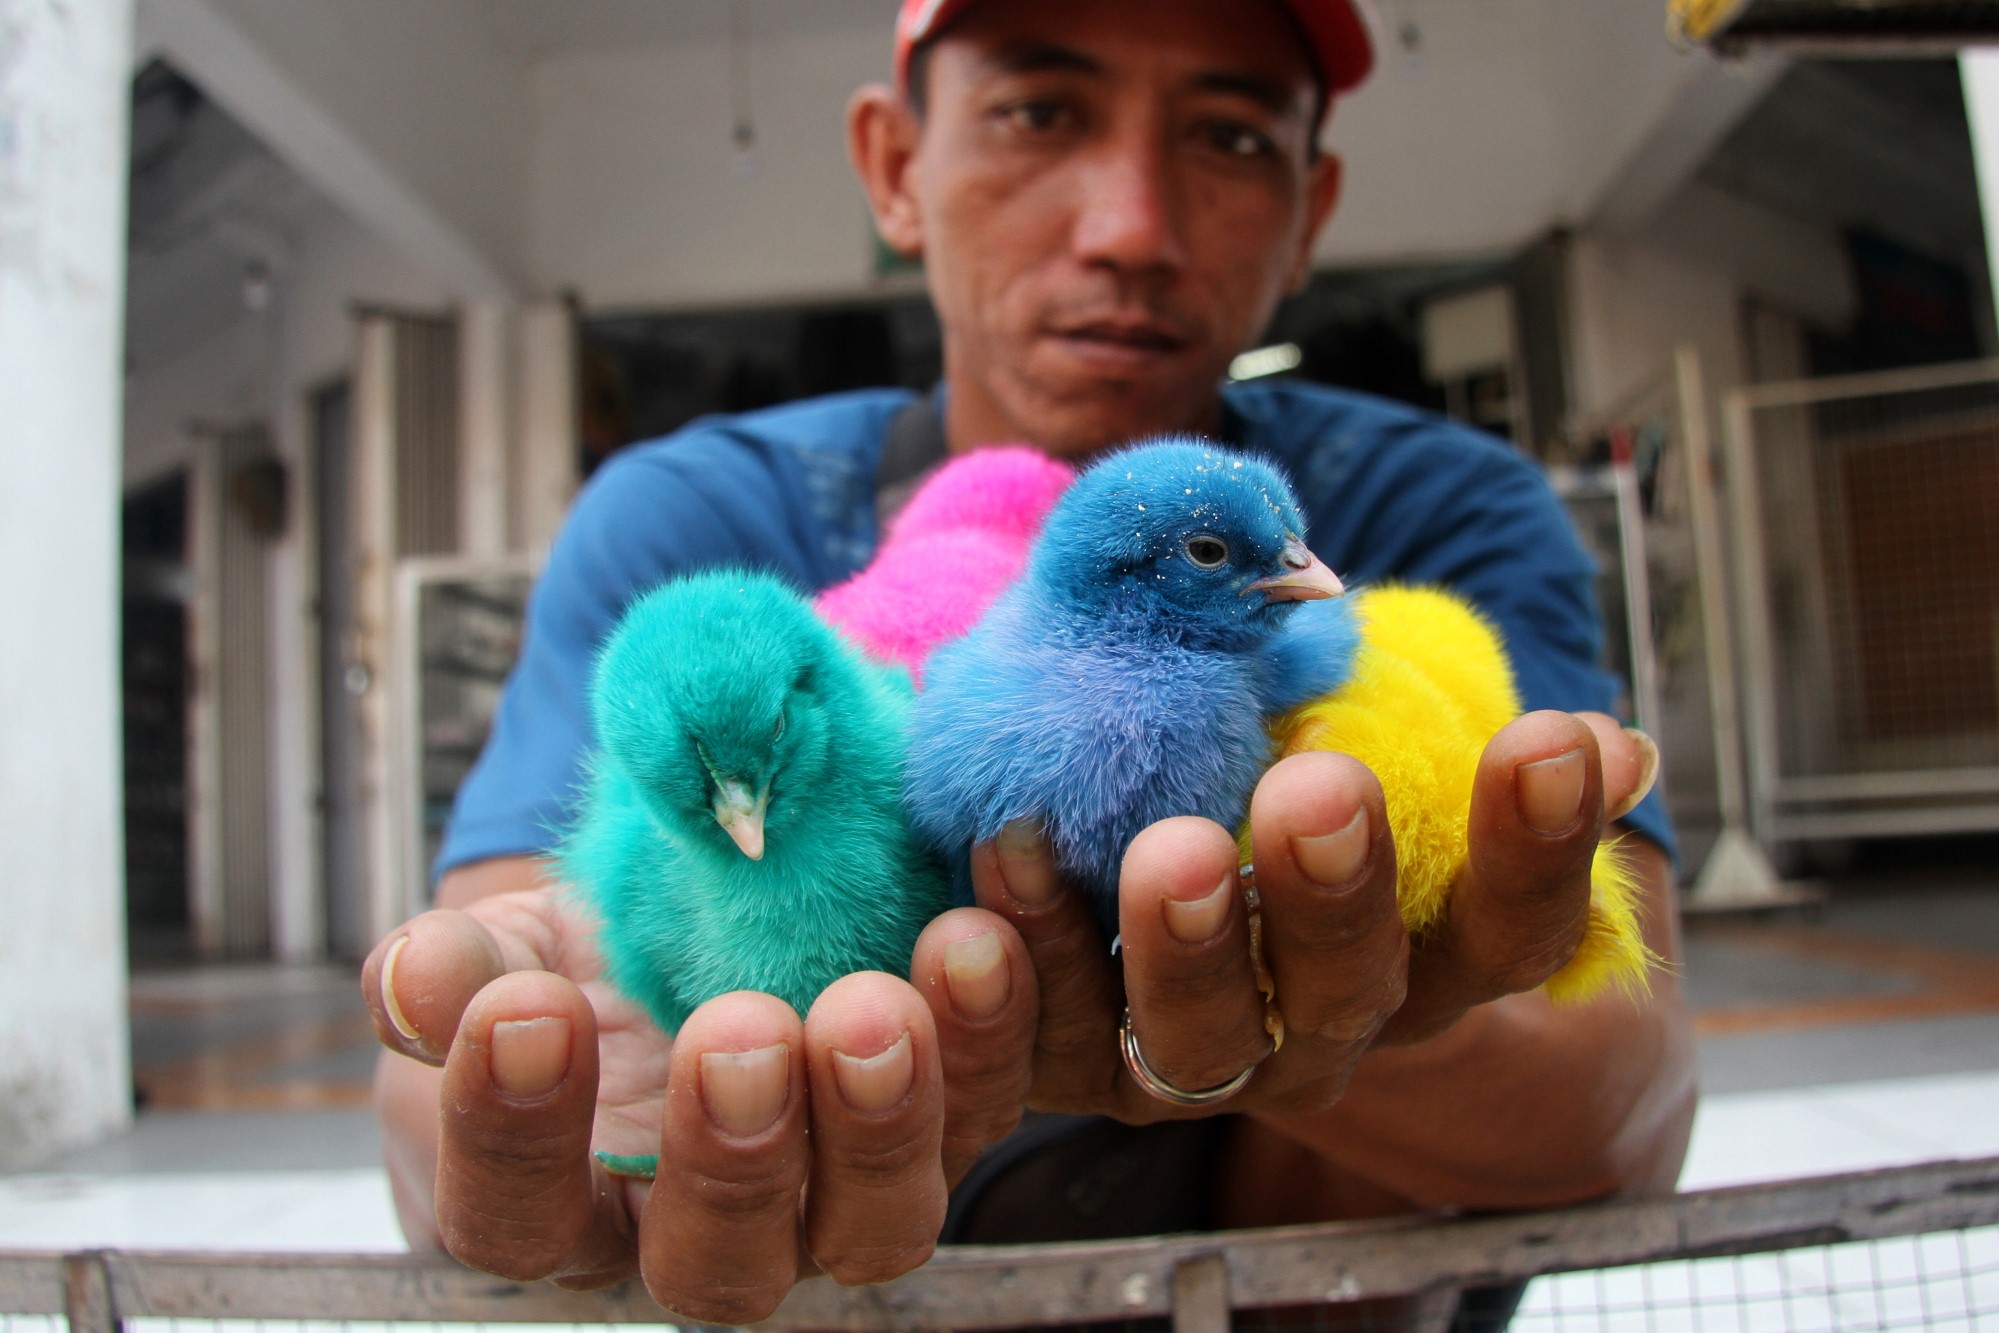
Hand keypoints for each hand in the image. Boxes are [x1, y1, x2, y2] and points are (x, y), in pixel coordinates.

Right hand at [364, 883, 1038, 1322]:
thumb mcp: (503, 956)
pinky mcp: (945, 1118)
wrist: (694, 923)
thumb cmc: (577, 968)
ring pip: (879, 1219)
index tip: (526, 1011)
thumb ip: (458, 972)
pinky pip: (989, 1101)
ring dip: (888, 1116)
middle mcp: (713, 1232)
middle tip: (737, 1031)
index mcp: (568, 1205)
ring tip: (880, 999)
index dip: (511, 1133)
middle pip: (724, 1264)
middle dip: (734, 1154)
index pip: (516, 1218)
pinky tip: (983, 925)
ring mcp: (840, 1191)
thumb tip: (414, 974)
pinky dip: (996, 1025)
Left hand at [969, 710, 1657, 1122]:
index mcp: (1419, 958)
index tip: (1551, 738)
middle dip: (1335, 894)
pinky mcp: (1072, 1068)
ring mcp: (1196, 1061)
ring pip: (1200, 1038)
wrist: (1123, 863)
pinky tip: (993, 882)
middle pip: (1348, 992)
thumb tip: (1613, 750)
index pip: (1511, 927)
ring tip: (1156, 849)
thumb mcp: (1352, 740)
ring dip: (1177, 947)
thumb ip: (1445, 735)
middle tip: (1317, 789)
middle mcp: (1319, 1027)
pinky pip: (1045, 1046)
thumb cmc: (1269, 772)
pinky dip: (1018, 971)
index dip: (1540, 846)